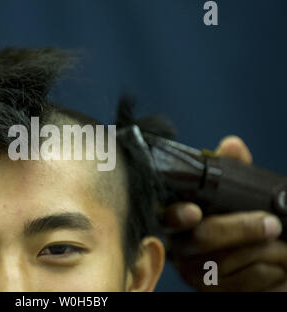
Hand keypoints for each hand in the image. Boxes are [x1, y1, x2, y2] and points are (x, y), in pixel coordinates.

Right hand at [163, 136, 286, 290]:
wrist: (268, 269)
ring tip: (274, 244)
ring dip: (264, 251)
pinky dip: (269, 272)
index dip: (177, 214)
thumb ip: (235, 172)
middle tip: (270, 224)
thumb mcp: (241, 198)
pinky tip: (272, 265)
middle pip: (203, 237)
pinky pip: (245, 282)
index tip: (194, 212)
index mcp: (180, 219)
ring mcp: (195, 272)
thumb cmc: (246, 230)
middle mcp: (180, 246)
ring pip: (229, 260)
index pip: (167, 215)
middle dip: (241, 229)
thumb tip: (231, 144)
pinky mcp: (212, 292)